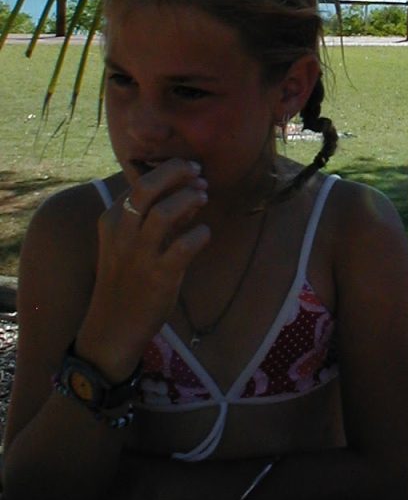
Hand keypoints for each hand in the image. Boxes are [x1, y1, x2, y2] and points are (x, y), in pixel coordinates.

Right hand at [80, 159, 209, 376]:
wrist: (112, 328)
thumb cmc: (126, 280)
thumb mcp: (130, 244)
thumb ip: (155, 218)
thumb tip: (189, 192)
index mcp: (111, 220)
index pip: (138, 182)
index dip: (167, 171)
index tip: (188, 171)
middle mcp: (122, 234)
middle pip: (146, 188)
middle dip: (176, 172)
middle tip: (198, 172)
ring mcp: (139, 255)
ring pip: (165, 212)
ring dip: (190, 198)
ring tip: (203, 196)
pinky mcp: (159, 277)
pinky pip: (184, 246)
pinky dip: (200, 234)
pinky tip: (204, 234)